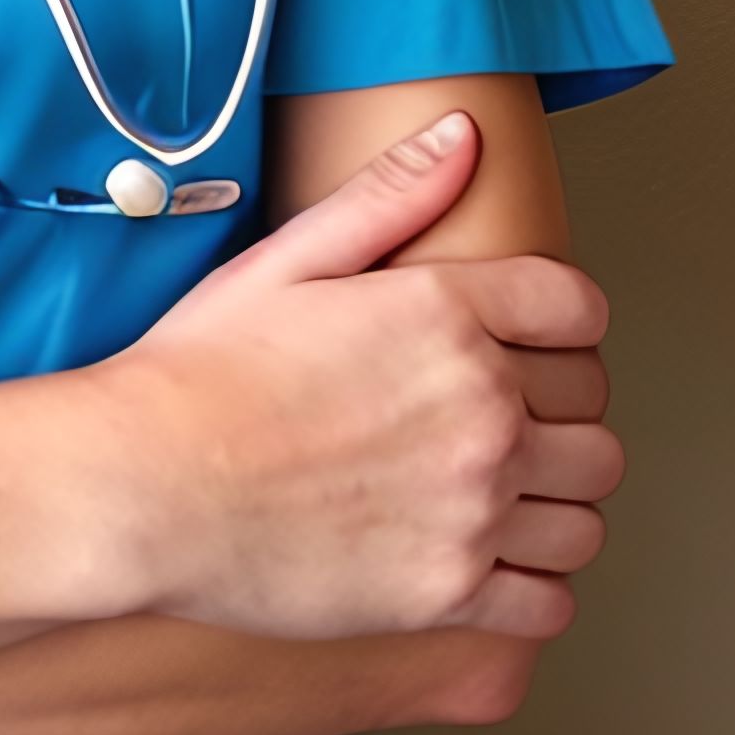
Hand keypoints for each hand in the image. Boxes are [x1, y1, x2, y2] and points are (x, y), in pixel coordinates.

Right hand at [91, 112, 622, 642]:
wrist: (141, 485)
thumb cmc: (198, 375)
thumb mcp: (287, 258)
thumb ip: (388, 194)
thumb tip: (464, 134)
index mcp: (449, 316)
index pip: (577, 312)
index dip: (556, 325)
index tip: (526, 344)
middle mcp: (482, 411)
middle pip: (593, 417)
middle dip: (557, 416)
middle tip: (499, 423)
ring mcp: (472, 506)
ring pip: (586, 508)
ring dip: (553, 501)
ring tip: (499, 496)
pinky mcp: (449, 591)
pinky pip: (549, 600)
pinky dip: (532, 584)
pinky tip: (488, 563)